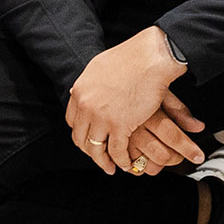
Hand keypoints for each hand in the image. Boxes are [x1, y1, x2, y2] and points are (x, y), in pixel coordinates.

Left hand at [66, 28, 201, 173]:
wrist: (150, 57)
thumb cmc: (131, 58)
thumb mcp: (99, 68)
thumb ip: (90, 84)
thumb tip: (83, 92)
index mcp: (80, 91)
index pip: (72, 122)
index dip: (82, 133)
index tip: (90, 139)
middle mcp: (86, 106)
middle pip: (81, 138)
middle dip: (90, 151)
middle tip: (99, 158)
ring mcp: (101, 117)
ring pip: (96, 149)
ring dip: (103, 162)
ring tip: (111, 167)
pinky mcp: (119, 125)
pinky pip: (116, 151)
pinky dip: (121, 161)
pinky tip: (127, 164)